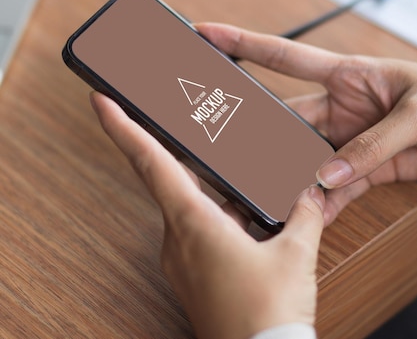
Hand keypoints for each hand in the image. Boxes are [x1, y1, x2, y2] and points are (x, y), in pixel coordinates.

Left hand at [90, 92, 324, 338]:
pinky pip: (201, 230)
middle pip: (168, 179)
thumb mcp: (296, 253)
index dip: (124, 128)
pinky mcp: (196, 275)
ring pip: (191, 206)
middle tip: (184, 121)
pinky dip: (222, 215)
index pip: (151, 163)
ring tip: (241, 174)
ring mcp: (184, 260)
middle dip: (176, 149)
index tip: (104, 102)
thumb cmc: (267, 315)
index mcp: (195, 225)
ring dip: (214, 188)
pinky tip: (253, 216)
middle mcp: (180, 240)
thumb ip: (304, 213)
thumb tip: (310, 191)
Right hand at [197, 23, 416, 224]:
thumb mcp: (414, 115)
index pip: (285, 57)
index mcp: (348, 75)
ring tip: (270, 192)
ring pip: (307, 159)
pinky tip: (307, 213)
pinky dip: (322, 202)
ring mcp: (352, 139)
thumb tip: (327, 175)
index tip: (207, 37)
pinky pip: (337, 186)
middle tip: (234, 152)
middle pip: (289, 122)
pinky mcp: (368, 167)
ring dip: (291, 176)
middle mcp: (343, 106)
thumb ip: (370, 146)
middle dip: (262, 137)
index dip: (244, 45)